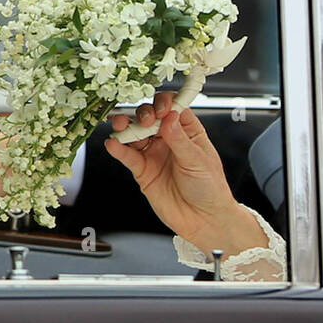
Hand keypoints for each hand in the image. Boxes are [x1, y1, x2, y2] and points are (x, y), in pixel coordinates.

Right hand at [107, 94, 266, 256]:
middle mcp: (168, 139)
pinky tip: (113, 144)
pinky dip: (119, 149)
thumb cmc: (209, 187)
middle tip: (145, 121)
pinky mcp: (143, 171)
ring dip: (126, 126)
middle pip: (150, 117)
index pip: (173, 107)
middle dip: (144, 114)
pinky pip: (128, 156)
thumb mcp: (198, 160)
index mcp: (188, 131)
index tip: (162, 110)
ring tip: (120, 125)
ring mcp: (154, 153)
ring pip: (135, 134)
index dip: (165, 104)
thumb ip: (180, 139)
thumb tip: (169, 117)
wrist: (203, 219)